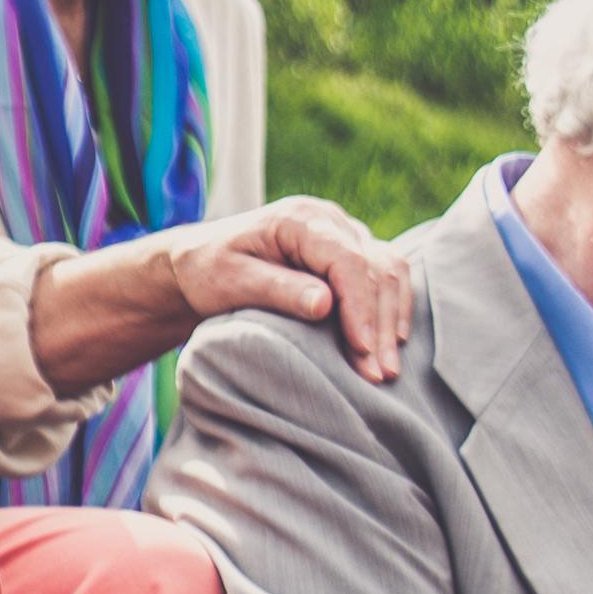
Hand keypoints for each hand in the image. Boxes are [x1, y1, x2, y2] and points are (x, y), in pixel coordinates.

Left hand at [160, 199, 411, 385]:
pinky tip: (390, 344)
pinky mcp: (350, 252)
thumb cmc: (208, 270)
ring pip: (390, 270)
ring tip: (387, 370)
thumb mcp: (231, 281)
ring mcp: (343, 234)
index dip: (360, 306)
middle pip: (376, 267)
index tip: (362, 350)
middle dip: (379, 323)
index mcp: (298, 218)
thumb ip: (278, 290)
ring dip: (391, 319)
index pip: (346, 260)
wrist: (200, 262)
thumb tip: (325, 305)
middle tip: (380, 375)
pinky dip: (391, 309)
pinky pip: (386, 276)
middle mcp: (329, 220)